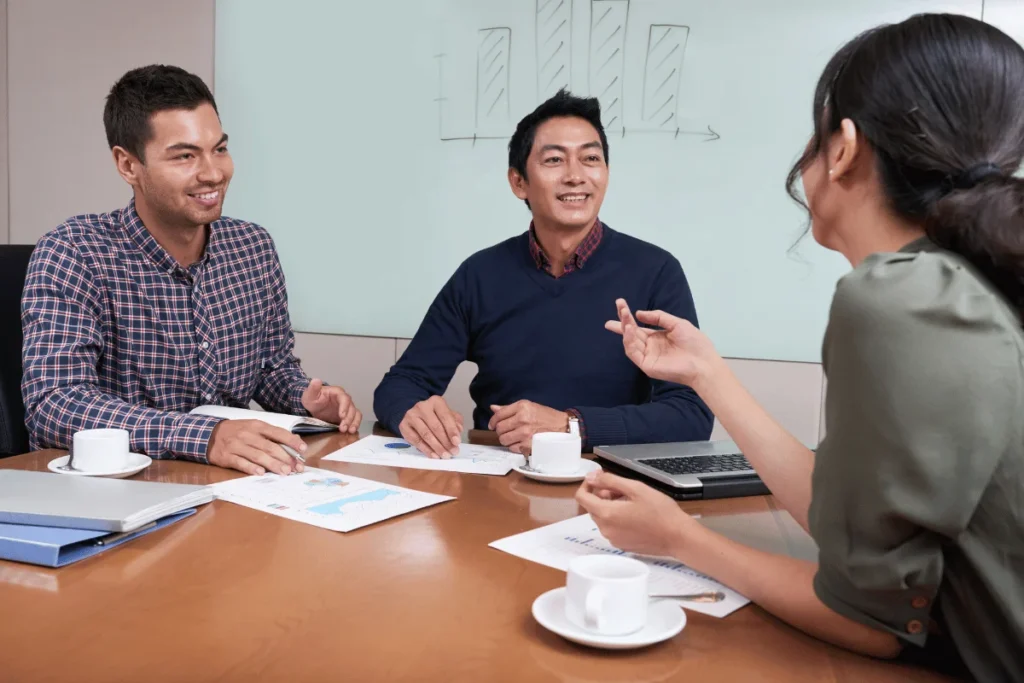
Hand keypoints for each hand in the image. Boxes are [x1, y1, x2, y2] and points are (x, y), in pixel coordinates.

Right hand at [207, 420, 306, 475]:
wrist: (209, 434)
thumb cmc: (237, 431)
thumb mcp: (254, 427)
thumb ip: (272, 435)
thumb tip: (294, 443)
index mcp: (257, 425)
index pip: (278, 433)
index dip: (291, 441)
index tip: (303, 450)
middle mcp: (248, 434)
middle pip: (270, 446)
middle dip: (285, 458)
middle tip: (296, 468)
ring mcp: (237, 445)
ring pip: (258, 455)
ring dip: (273, 464)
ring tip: (285, 472)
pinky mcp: (227, 456)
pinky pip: (241, 463)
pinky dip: (251, 468)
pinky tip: (261, 473)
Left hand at [301, 378, 360, 432]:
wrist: (313, 407)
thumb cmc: (312, 399)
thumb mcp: (310, 394)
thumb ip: (313, 388)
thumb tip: (316, 380)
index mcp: (337, 393)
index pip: (344, 398)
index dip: (344, 407)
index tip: (342, 416)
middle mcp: (345, 400)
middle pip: (351, 407)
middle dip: (349, 418)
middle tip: (343, 428)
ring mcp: (347, 408)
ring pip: (356, 413)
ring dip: (354, 422)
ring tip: (349, 431)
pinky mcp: (348, 416)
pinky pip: (355, 419)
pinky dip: (355, 425)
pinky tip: (351, 431)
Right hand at [399, 395, 463, 458]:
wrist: (416, 415)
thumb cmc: (436, 416)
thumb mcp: (448, 415)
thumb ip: (455, 422)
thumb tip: (457, 434)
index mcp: (436, 401)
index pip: (445, 416)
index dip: (452, 430)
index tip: (457, 442)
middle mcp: (422, 406)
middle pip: (435, 427)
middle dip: (445, 442)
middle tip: (452, 452)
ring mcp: (411, 416)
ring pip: (425, 434)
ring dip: (436, 447)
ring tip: (444, 455)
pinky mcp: (403, 426)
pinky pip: (416, 440)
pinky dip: (426, 449)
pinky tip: (433, 455)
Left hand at [488, 400, 569, 454]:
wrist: (562, 427)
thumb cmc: (546, 416)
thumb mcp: (528, 406)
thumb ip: (509, 408)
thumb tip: (493, 408)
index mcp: (522, 407)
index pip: (499, 415)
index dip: (492, 421)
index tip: (492, 425)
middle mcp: (522, 419)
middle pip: (499, 429)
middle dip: (500, 431)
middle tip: (506, 431)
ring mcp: (525, 433)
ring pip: (503, 440)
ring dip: (506, 440)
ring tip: (514, 437)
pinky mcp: (528, 445)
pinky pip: (512, 448)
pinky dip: (514, 447)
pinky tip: (521, 442)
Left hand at [575, 470, 694, 557]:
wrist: (678, 537)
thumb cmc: (660, 511)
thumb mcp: (635, 488)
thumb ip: (610, 481)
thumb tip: (591, 477)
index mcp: (606, 514)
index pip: (582, 497)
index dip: (587, 484)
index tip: (598, 478)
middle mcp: (606, 529)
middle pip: (592, 507)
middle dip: (602, 495)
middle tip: (623, 488)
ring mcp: (613, 539)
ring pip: (603, 517)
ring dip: (610, 506)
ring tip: (632, 500)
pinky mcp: (622, 545)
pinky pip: (612, 528)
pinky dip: (617, 518)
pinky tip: (635, 514)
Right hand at [605, 298, 720, 387]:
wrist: (703, 362)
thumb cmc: (694, 342)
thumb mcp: (677, 324)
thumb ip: (658, 317)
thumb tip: (638, 313)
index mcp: (656, 337)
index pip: (638, 327)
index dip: (628, 317)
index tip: (620, 304)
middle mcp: (650, 347)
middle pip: (631, 333)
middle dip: (623, 320)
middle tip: (619, 304)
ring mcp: (647, 356)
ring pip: (630, 342)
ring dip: (626, 328)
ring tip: (625, 315)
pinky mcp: (647, 365)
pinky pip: (634, 353)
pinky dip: (629, 341)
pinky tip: (630, 330)